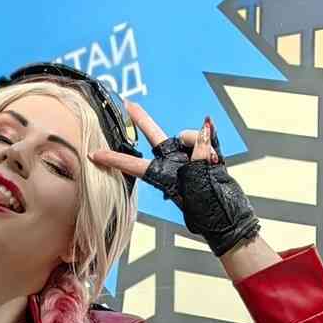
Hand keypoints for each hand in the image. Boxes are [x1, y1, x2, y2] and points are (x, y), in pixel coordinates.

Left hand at [91, 102, 260, 258]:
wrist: (229, 218)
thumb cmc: (209, 209)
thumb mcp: (201, 183)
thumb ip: (201, 154)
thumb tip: (205, 126)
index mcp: (163, 176)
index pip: (133, 164)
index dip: (114, 159)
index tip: (93, 155)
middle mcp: (173, 164)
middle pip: (155, 136)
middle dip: (142, 120)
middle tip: (127, 104)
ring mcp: (189, 158)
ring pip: (188, 135)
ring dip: (202, 145)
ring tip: (214, 164)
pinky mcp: (205, 156)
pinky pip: (207, 138)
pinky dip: (212, 144)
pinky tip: (218, 157)